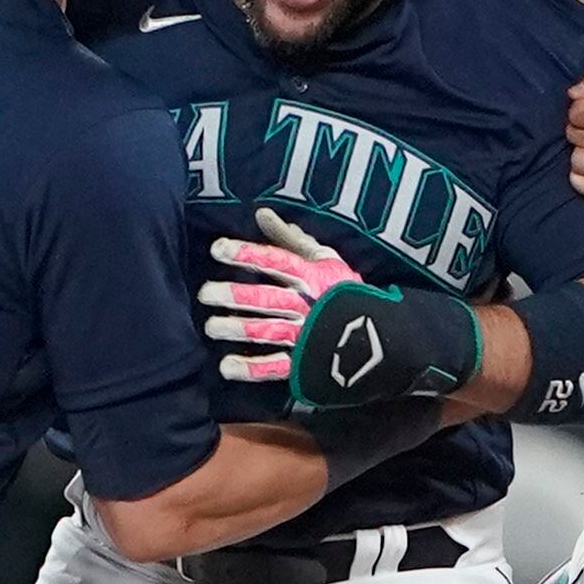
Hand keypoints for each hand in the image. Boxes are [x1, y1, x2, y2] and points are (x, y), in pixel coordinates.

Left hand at [199, 208, 363, 381]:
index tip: (218, 249)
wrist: (378, 336)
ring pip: (267, 331)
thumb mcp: (324, 258)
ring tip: (211, 327)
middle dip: (234, 295)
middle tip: (205, 293)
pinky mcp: (302, 363)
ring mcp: (302, 335)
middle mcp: (304, 305)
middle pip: (265, 298)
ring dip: (237, 329)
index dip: (247, 254)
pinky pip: (276, 367)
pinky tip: (227, 367)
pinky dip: (252, 369)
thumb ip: (291, 238)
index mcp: (310, 277)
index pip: (276, 261)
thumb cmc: (344, 290)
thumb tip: (261, 214)